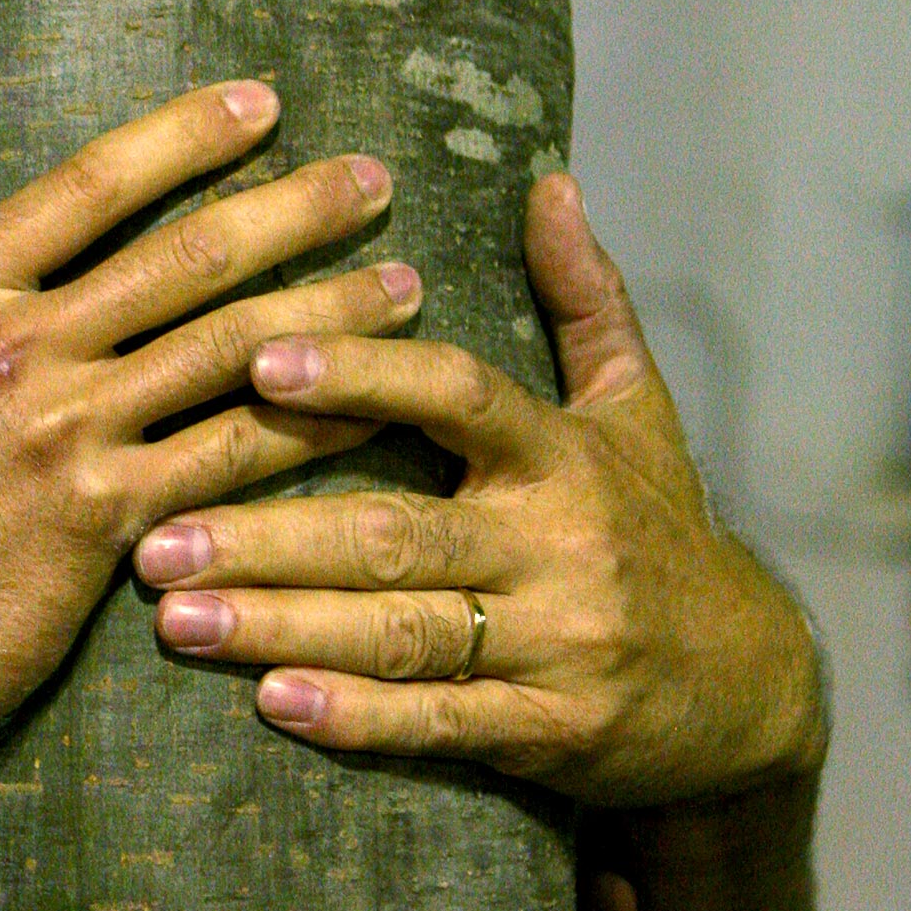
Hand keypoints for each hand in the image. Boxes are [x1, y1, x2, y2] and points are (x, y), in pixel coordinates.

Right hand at [0, 83, 416, 747]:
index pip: (88, 184)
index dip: (185, 135)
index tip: (261, 103)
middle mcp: (20, 345)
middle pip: (187, 254)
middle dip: (295, 206)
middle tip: (372, 175)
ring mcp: (72, 433)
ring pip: (232, 347)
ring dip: (332, 308)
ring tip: (406, 279)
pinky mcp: (113, 519)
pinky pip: (237, 455)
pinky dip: (314, 425)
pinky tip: (377, 403)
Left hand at [131, 174, 826, 805]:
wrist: (753, 689)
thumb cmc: (660, 526)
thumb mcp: (637, 410)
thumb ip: (584, 298)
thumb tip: (547, 179)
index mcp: (561, 453)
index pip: (457, 398)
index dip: (362, 375)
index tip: (258, 359)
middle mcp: (558, 545)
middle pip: (395, 533)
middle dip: (267, 534)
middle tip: (156, 533)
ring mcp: (557, 645)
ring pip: (401, 632)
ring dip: (281, 626)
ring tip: (174, 619)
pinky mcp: (552, 731)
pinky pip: (441, 723)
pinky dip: (358, 716)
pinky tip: (274, 702)